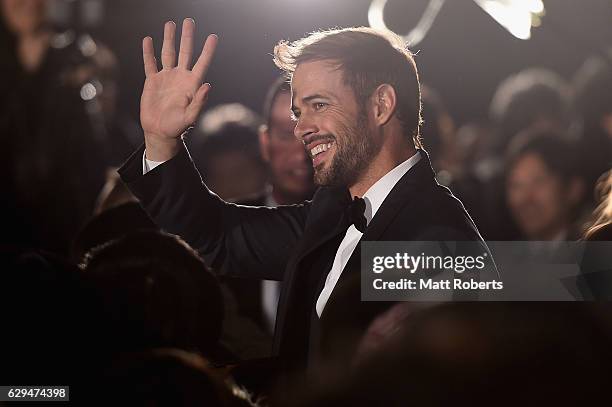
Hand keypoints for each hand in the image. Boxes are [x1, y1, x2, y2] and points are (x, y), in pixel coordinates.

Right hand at [140, 18, 217, 160]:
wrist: (159, 132)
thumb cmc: (177, 127)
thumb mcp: (190, 117)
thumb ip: (199, 101)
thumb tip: (208, 85)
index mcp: (192, 84)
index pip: (201, 63)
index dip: (208, 50)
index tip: (213, 37)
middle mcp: (180, 77)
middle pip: (185, 52)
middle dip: (187, 37)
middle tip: (189, 21)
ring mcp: (166, 77)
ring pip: (168, 53)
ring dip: (169, 39)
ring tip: (170, 24)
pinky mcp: (152, 81)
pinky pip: (150, 63)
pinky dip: (149, 52)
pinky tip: (148, 40)